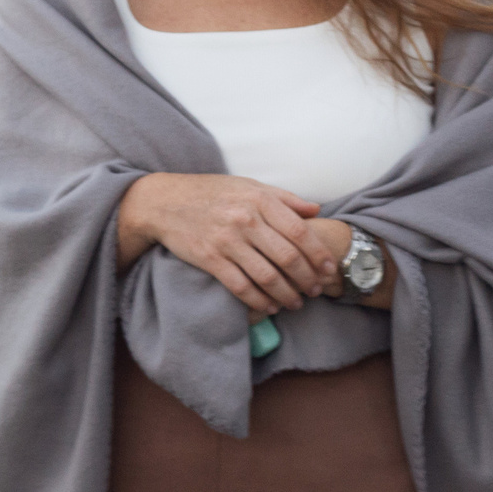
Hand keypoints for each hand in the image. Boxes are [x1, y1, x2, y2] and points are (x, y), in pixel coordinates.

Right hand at [117, 173, 337, 315]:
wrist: (163, 201)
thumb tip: (316, 211)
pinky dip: (259, 300)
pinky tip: (269, 306)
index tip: (329, 269)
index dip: (319, 254)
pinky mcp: (209, 259)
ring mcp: (226, 241)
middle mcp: (245, 220)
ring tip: (296, 303)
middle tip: (315, 290)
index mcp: (259, 200)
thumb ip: (284, 198)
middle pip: (287, 257)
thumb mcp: (248, 186)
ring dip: (286, 294)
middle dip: (307, 278)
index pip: (300, 232)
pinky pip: (240, 286)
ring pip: (267, 276)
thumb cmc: (210, 192)